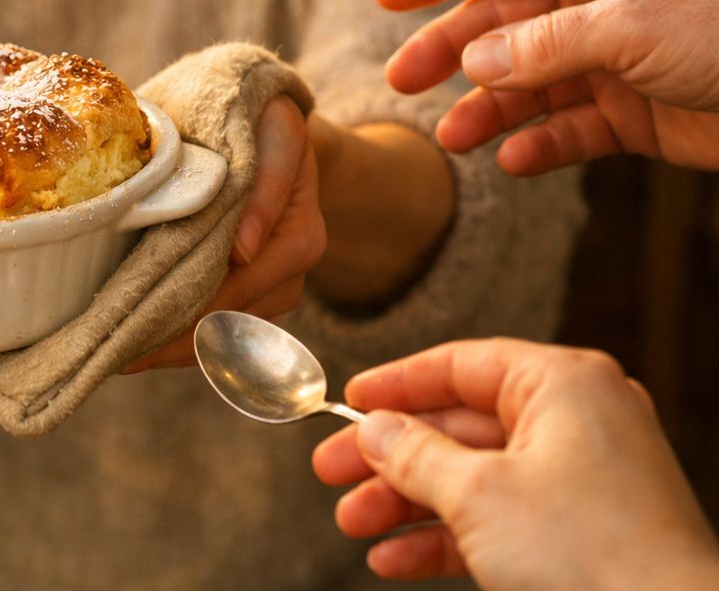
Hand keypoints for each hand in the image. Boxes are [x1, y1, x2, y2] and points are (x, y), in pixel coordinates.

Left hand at [126, 96, 325, 369]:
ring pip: (220, 333)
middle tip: (112, 355)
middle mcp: (290, 274)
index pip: (235, 291)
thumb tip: (243, 251)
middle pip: (225, 323)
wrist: (277, 128)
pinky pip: (216, 325)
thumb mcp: (275, 134)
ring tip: (114, 355)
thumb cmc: (268, 123)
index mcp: (299, 239)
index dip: (186, 314)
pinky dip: (177, 334)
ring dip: (170, 345)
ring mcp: (273, 288)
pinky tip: (136, 341)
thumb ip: (266, 184)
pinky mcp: (253, 292)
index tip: (136, 331)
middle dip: (169, 341)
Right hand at [311, 338, 718, 589]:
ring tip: (354, 524)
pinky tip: (394, 558)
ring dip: (406, 502)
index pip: (461, 365)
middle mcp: (575, 422)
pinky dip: (444, 536)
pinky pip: (497, 521)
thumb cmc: (592, 553)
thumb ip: (414, 454)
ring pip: (472, 478)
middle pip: (459, 426)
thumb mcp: (479, 494)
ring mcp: (581, 480)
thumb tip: (374, 429)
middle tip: (331, 472)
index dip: (396, 384)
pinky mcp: (580, 533)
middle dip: (389, 457)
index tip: (347, 402)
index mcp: (562, 386)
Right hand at [375, 0, 718, 173]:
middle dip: (452, 51)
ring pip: (530, 78)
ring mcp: (617, 54)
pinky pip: (571, 125)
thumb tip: (475, 64)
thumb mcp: (631, 27)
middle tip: (401, 82)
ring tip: (453, 136)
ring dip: (489, 107)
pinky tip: (513, 159)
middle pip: (504, 19)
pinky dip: (540, 142)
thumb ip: (544, 45)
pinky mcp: (636, 108)